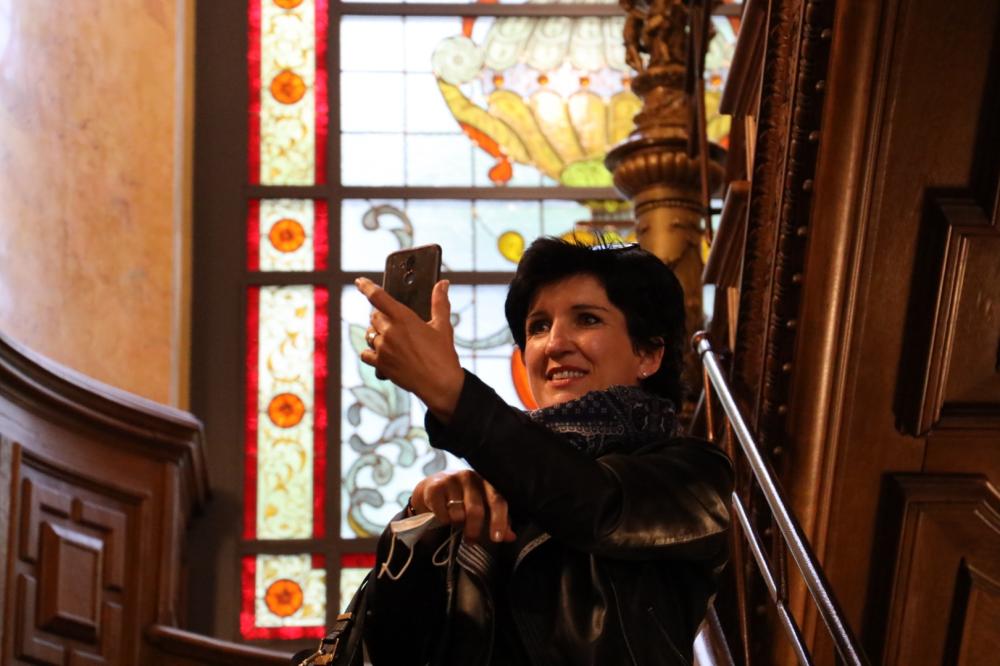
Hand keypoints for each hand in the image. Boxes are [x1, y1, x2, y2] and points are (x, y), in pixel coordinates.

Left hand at [355, 277, 464, 421]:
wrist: (440, 384)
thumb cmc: (443, 354)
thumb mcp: (442, 326)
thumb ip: (439, 302)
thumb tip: (443, 283)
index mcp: (404, 318)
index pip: (378, 297)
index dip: (366, 287)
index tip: (359, 281)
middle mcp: (389, 332)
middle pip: (374, 316)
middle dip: (382, 317)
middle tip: (395, 323)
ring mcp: (383, 349)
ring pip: (370, 334)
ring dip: (377, 334)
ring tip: (391, 339)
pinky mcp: (380, 364)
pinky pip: (365, 353)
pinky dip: (371, 351)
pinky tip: (382, 353)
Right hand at [411, 470, 516, 543]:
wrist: (432, 489)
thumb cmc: (462, 499)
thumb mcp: (482, 507)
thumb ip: (498, 520)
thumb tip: (511, 537)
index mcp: (486, 482)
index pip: (497, 500)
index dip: (499, 520)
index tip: (497, 538)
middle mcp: (470, 477)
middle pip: (476, 509)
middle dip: (474, 530)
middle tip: (471, 541)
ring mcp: (451, 480)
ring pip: (458, 514)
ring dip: (457, 524)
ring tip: (455, 523)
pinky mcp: (435, 487)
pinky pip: (442, 514)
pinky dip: (443, 520)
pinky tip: (443, 515)